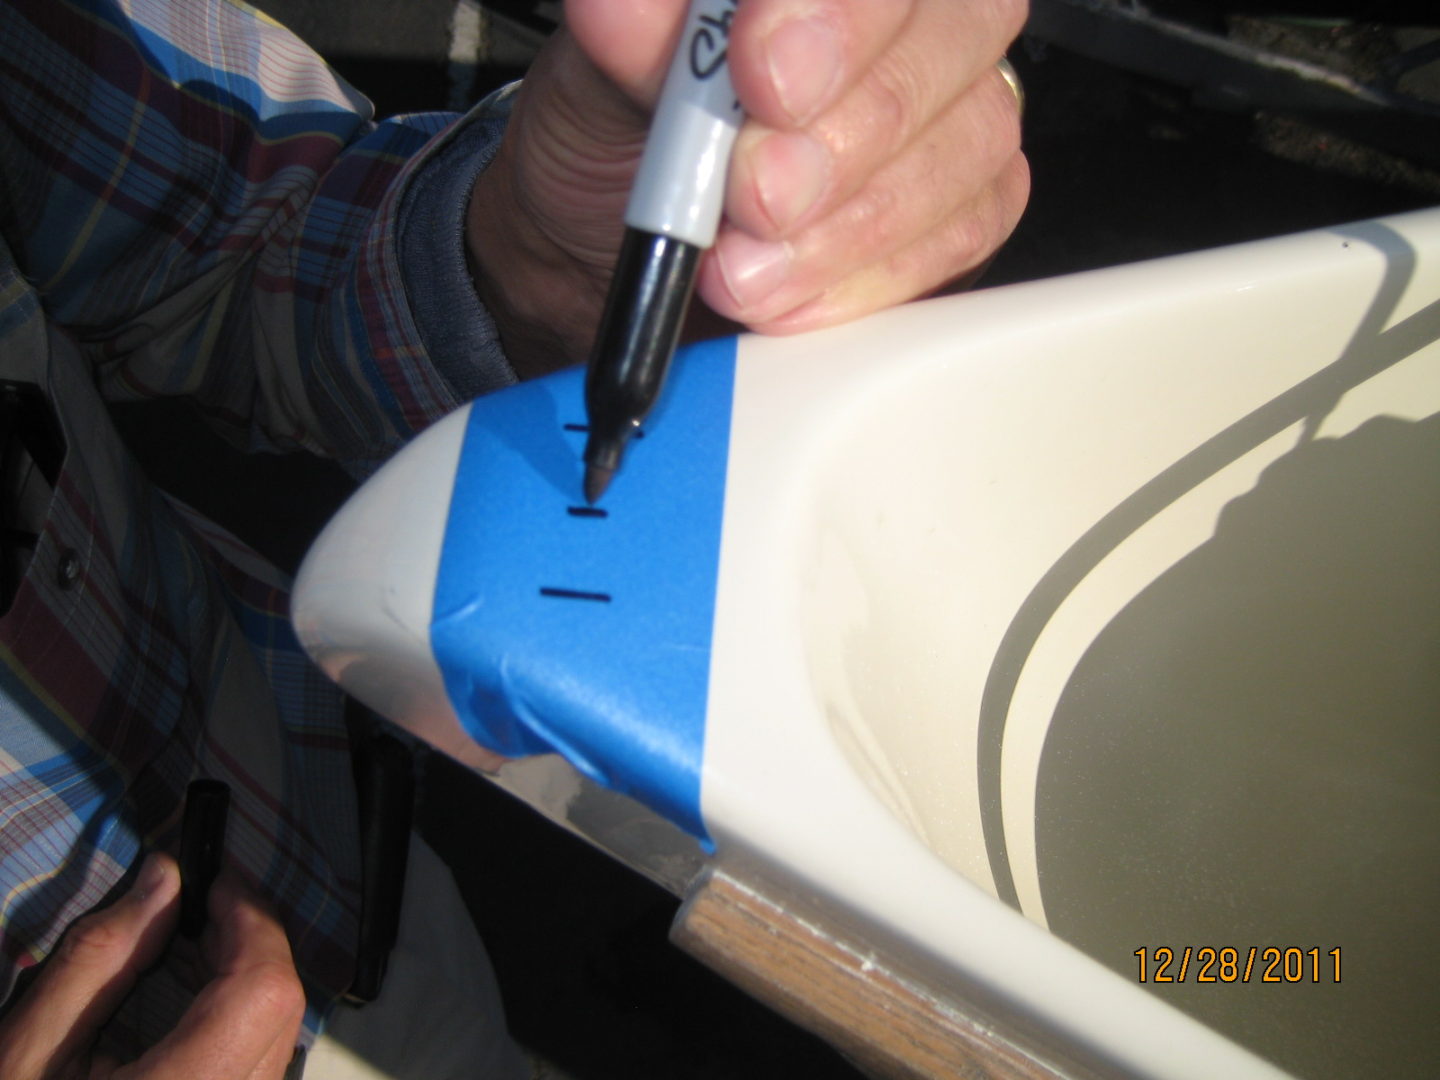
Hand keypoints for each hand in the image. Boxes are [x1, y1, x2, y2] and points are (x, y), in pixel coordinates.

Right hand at [0, 854, 305, 1079]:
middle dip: (251, 947)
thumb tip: (163, 880)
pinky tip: (192, 1006)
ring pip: (278, 1042)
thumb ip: (101, 959)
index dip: (253, 925)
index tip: (220, 886)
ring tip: (191, 952)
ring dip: (247, 985)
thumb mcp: (28, 1052)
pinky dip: (239, 1025)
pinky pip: (257, 1071)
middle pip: (280, 1013)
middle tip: (205, 909)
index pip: (263, 992)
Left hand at [468, 0, 1028, 376]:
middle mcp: (912, 11)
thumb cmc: (630, 130)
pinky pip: (964, 234)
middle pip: (946, 43)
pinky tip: (790, 297)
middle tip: (752, 201)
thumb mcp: (599, 72)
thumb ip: (626, 32)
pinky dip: (866, 280)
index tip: (763, 83)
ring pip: (963, 148)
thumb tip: (618, 8)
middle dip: (838, 142)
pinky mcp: (971, 201)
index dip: (834, 17)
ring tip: (741, 269)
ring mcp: (957, 102)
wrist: (629, 237)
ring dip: (841, 231)